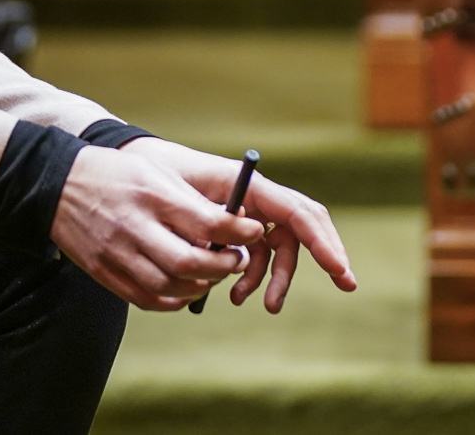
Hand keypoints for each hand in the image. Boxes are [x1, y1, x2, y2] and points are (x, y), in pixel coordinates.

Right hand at [49, 142, 260, 310]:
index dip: (238, 233)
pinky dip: (174, 300)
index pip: (206, 223)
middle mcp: (134, 226)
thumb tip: (234, 224)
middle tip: (236, 259)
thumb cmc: (118, 175)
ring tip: (214, 274)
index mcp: (152, 195)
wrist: (59, 186)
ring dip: (201, 287)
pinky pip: (146, 299)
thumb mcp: (157, 172)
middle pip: (189, 263)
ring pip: (169, 287)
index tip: (254, 231)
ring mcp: (116, 254)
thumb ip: (192, 200)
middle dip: (222, 266)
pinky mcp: (104, 273)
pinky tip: (187, 289)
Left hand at [120, 136, 356, 312]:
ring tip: (258, 303)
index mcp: (250, 185)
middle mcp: (257, 198)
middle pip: (299, 228)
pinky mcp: (237, 231)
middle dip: (315, 258)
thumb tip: (251, 238)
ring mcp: (249, 215)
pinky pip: (256, 256)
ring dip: (274, 278)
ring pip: (279, 248)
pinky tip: (235, 294)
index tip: (339, 269)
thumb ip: (218, 217)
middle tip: (337, 286)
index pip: (297, 212)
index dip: (322, 241)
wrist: (135, 172)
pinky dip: (250, 277)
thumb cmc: (160, 177)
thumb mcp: (185, 196)